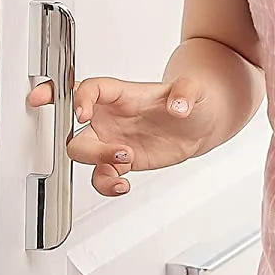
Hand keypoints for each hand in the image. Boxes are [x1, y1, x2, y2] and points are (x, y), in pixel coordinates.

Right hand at [29, 75, 219, 196]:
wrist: (199, 125)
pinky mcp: (120, 161)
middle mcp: (109, 116)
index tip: (82, 113)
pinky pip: (101, 175)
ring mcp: (111, 140)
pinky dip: (106, 184)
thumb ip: (185, 93)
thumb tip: (179, 106)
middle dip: (87, 146)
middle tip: (118, 152)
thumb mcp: (194, 89)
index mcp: (120, 94)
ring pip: (82, 153)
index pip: (90, 89)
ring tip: (126, 164)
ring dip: (97, 162)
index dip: (80, 100)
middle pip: (75, 129)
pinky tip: (123, 185)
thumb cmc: (190, 100)